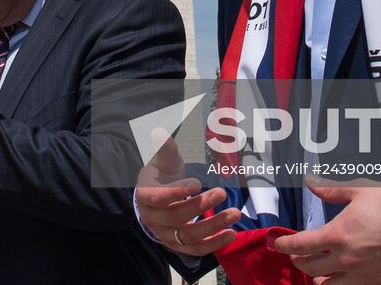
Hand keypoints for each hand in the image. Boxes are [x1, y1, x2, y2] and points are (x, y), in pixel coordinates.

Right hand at [134, 129, 239, 256]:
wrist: (155, 202)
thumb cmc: (161, 178)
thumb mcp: (163, 162)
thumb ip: (165, 149)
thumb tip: (159, 131)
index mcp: (146, 196)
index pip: (157, 197)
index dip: (176, 192)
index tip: (197, 183)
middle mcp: (153, 219)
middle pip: (176, 216)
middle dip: (200, 205)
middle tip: (222, 192)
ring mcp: (166, 235)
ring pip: (189, 236)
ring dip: (213, 226)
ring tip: (234, 214)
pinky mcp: (179, 246)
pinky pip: (196, 249)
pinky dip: (214, 244)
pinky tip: (231, 234)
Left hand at [270, 178, 380, 284]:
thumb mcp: (360, 192)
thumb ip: (332, 191)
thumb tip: (309, 182)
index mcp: (336, 235)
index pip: (300, 245)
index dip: (285, 245)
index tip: (276, 243)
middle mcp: (344, 259)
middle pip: (309, 267)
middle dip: (299, 260)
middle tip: (296, 254)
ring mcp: (359, 275)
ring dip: (317, 278)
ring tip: (316, 271)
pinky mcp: (374, 284)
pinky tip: (337, 278)